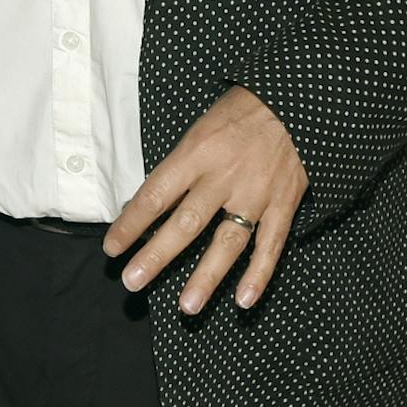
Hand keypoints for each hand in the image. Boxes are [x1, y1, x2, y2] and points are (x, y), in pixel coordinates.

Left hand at [103, 87, 305, 314]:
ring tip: (187, 307)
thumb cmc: (240, 111)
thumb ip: (181, 165)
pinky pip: (271, 244)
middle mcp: (224, 176)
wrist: (293, 100)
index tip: (112, 248)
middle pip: (185, 223)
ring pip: (228, 241)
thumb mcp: (201, 127)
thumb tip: (151, 201)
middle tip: (133, 283)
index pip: (156, 194)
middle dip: (157, 255)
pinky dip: (259, 274)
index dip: (131, 223)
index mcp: (197, 152)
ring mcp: (256, 193)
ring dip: (206, 276)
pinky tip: (244, 300)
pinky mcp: (284, 203)